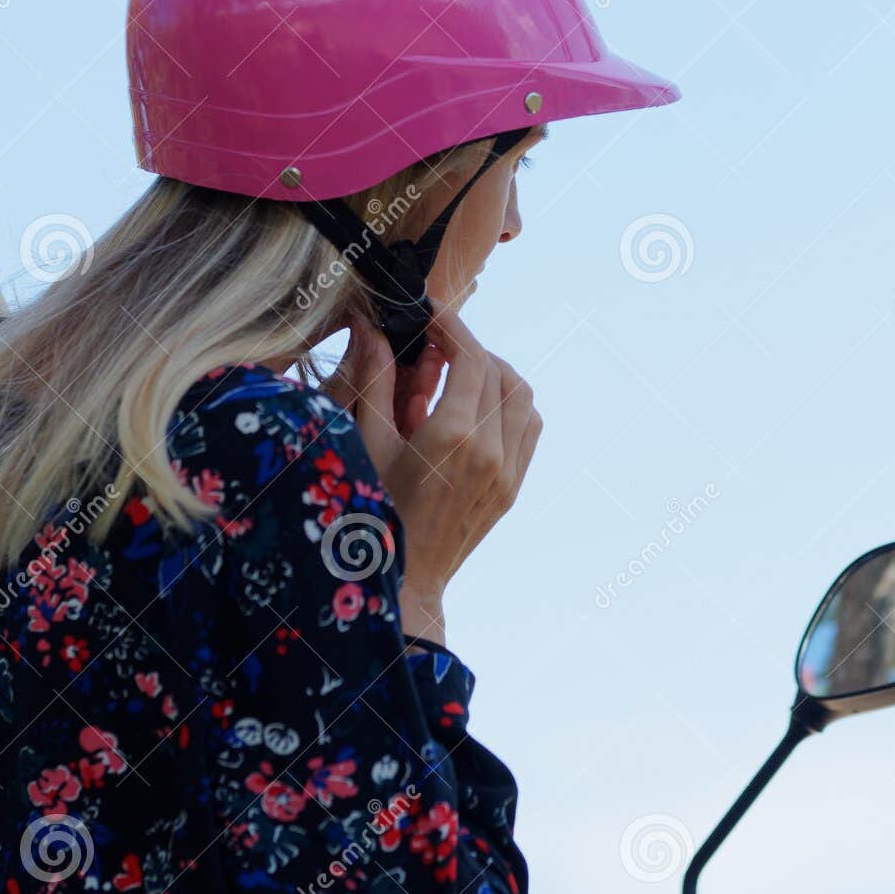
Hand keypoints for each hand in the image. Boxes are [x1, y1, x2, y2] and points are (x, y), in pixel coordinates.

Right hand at [327, 310, 541, 643]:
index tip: (432, 313)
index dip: (453, 326)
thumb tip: (372, 329)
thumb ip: (374, 381)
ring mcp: (507, 471)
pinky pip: (528, 427)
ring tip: (460, 370)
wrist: (406, 580)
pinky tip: (480, 405)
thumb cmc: (374, 513)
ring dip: (495, 372)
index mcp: (454, 435)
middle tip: (436, 341)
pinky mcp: (513, 487)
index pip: (471, 357)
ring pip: (521, 396)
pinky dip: (511, 404)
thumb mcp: (366, 444)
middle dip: (468, 347)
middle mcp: (490, 450)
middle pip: (497, 371)